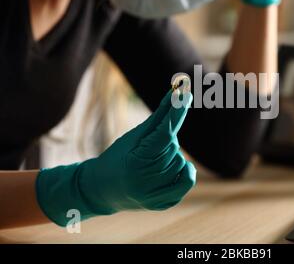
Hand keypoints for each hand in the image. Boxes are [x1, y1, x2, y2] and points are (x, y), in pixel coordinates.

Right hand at [36, 90, 195, 225]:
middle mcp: (146, 181)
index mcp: (135, 162)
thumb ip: (157, 117)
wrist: (101, 190)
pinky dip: (183, 169)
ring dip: (171, 155)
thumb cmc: (117, 157)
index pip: (164, 133)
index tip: (185, 95)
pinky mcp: (164, 203)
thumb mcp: (133, 137)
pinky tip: (171, 168)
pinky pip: (187, 179)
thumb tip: (176, 94)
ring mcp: (156, 196)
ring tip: (151, 162)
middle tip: (148, 147)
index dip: (176, 113)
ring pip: (181, 161)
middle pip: (173, 146)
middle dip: (165, 140)